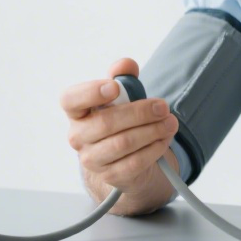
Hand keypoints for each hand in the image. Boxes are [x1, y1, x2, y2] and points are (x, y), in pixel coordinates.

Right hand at [61, 58, 178, 208]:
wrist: (123, 157)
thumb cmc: (119, 118)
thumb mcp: (122, 95)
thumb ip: (123, 76)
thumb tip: (126, 64)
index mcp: (76, 111)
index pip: (70, 100)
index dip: (91, 93)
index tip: (115, 88)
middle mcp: (78, 136)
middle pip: (106, 123)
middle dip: (140, 113)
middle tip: (163, 107)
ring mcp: (92, 159)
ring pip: (123, 144)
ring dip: (152, 131)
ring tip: (170, 123)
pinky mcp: (110, 175)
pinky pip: (134, 163)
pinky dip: (154, 149)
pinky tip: (165, 139)